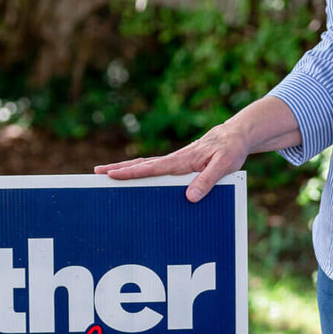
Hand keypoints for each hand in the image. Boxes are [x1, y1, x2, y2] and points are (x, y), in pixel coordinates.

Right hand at [94, 122, 249, 202]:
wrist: (236, 136)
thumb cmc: (230, 150)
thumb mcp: (224, 166)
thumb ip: (207, 181)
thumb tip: (189, 197)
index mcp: (181, 161)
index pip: (151, 168)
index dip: (131, 173)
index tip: (112, 174)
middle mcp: (174, 160)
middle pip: (141, 164)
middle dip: (119, 168)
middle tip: (97, 172)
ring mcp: (175, 161)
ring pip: (146, 165)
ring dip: (127, 168)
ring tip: (107, 172)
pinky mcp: (180, 163)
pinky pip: (156, 168)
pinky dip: (141, 170)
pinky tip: (135, 175)